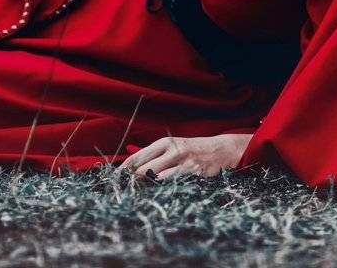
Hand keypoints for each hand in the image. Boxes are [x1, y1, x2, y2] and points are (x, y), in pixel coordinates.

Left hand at [119, 133, 251, 181]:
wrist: (221, 150)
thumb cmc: (192, 150)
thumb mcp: (173, 146)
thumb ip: (154, 155)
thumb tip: (130, 168)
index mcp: (166, 142)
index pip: (139, 156)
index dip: (125, 169)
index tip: (115, 178)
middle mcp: (175, 151)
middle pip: (145, 170)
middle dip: (134, 181)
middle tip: (126, 190)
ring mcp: (185, 164)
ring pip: (158, 180)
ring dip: (149, 188)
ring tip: (142, 194)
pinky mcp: (194, 175)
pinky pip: (174, 187)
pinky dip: (165, 192)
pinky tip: (161, 195)